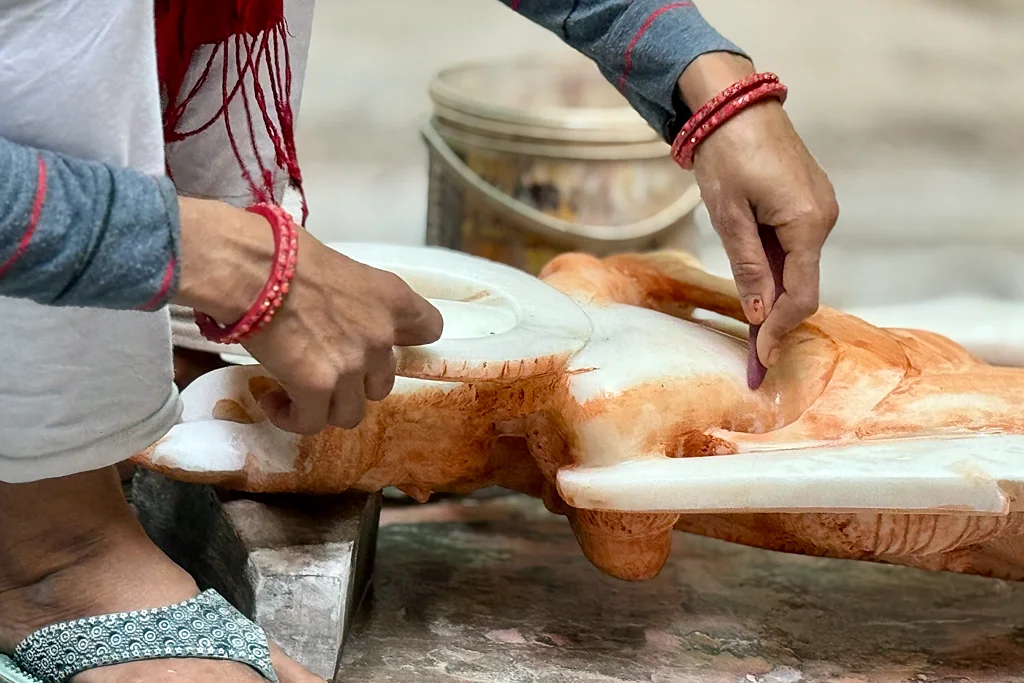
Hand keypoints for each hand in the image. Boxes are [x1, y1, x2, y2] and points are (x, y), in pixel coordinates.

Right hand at [173, 198, 442, 433]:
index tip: (386, 344)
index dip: (408, 342)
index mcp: (393, 299)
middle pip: (382, 383)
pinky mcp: (317, 388)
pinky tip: (273, 401)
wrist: (255, 268)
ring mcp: (352, 366)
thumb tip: (336, 313)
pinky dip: (292, 418)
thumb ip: (355, 299)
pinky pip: (312, 423)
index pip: (430, 328)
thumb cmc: (287, 253)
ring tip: (296, 392)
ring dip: (325, 406)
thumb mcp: (341, 267)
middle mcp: (381, 337)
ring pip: (349, 412)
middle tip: (323, 368)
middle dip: (354, 382)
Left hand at [679, 54, 838, 366]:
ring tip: (747, 324)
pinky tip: (754, 282)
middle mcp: (824, 218)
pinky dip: (775, 269)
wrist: (733, 104)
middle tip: (753, 354)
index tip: (761, 359)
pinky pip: (794, 246)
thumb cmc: (727, 155)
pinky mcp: (807, 201)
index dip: (781, 330)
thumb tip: (760, 315)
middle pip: (803, 285)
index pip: (802, 295)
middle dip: (778, 320)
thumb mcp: (730, 217)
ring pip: (798, 266)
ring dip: (774, 294)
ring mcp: (819, 208)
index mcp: (808, 223)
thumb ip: (748, 267)